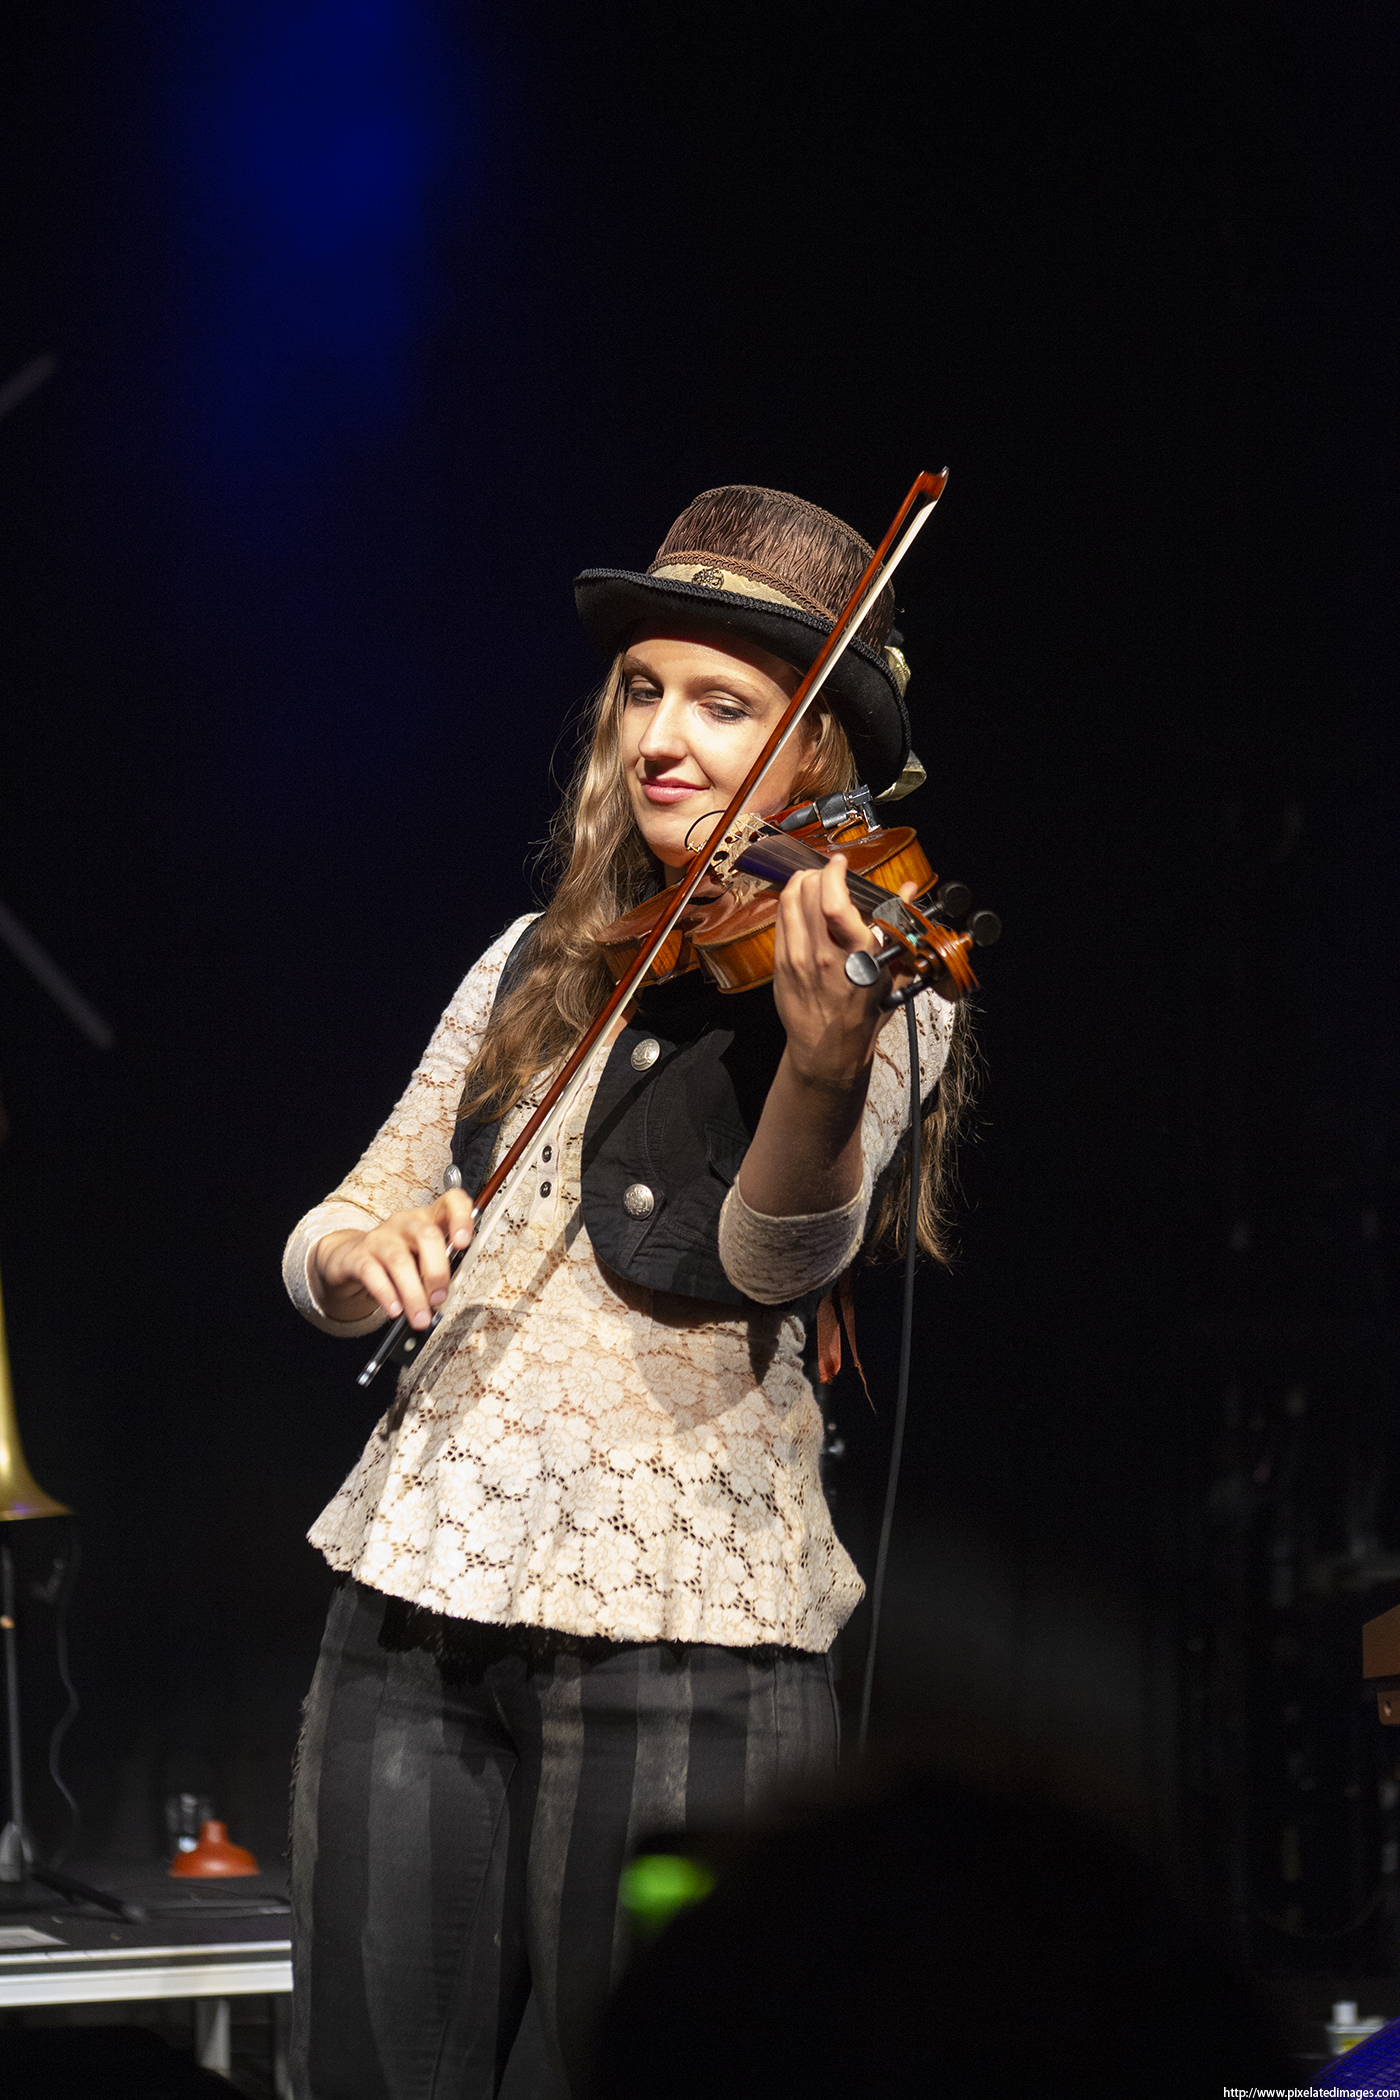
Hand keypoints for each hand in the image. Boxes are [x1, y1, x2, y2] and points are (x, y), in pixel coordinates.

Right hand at [313, 1191, 475, 1329]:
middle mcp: (404, 1223)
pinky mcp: (357, 1256)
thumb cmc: (397, 1259)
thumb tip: (448, 1295)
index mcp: (428, 1219)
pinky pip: (372, 1273)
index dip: (461, 1218)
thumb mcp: (421, 1259)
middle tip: (440, 1298)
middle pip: (426, 1235)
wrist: (349, 1259)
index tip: (464, 1243)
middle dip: (437, 1271)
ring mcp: (379, 1237)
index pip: (450, 1202)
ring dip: (413, 1293)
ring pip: (400, 1261)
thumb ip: (439, 1270)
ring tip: (421, 1317)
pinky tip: (395, 1310)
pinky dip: (387, 1294)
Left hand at [770, 854, 916, 1090]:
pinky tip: (801, 902)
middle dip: (819, 873)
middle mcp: (823, 956)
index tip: (841, 862)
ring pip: (789, 900)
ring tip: (815, 881)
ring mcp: (797, 958)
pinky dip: (790, 902)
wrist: (829, 1048)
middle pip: (808, 893)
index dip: (834, 873)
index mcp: (857, 957)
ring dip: (802, 882)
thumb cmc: (865, 1012)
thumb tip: (909, 890)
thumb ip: (901, 927)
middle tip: (830, 872)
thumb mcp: (894, 973)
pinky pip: (780, 918)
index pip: (835, 904)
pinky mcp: (781, 963)